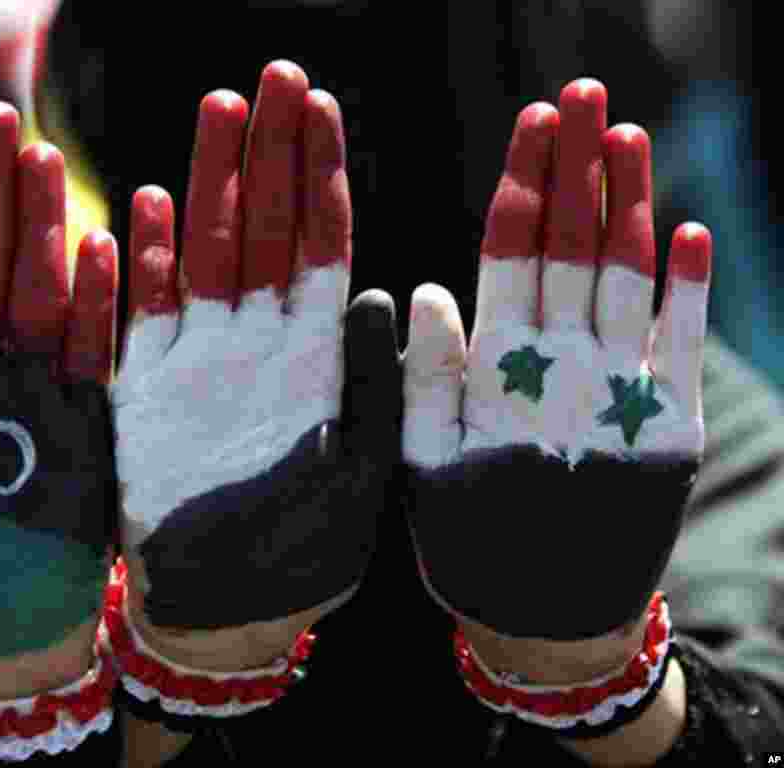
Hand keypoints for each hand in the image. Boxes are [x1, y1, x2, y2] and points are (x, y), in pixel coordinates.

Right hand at [111, 61, 399, 669]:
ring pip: (205, 257)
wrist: (226, 613)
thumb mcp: (359, 475)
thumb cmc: (304, 559)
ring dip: (209, 185)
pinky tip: (142, 204)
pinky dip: (142, 266)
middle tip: (274, 76)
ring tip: (220, 110)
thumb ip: (375, 390)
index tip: (321, 109)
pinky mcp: (145, 394)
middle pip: (263, 232)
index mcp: (315, 359)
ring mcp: (199, 364)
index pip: (319, 247)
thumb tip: (387, 298)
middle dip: (269, 156)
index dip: (319, 178)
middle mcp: (258, 347)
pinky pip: (141, 318)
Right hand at [403, 78, 710, 659]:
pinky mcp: (671, 430)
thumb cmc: (472, 544)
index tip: (534, 124)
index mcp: (497, 387)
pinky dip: (688, 289)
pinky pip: (682, 346)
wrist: (554, 627)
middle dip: (578, 170)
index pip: (512, 262)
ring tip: (628, 136)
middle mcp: (567, 385)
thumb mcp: (422, 471)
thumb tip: (432, 290)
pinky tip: (688, 231)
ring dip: (631, 206)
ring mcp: (627, 404)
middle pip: (575, 255)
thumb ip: (427, 381)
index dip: (526, 188)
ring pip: (630, 284)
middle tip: (583, 96)